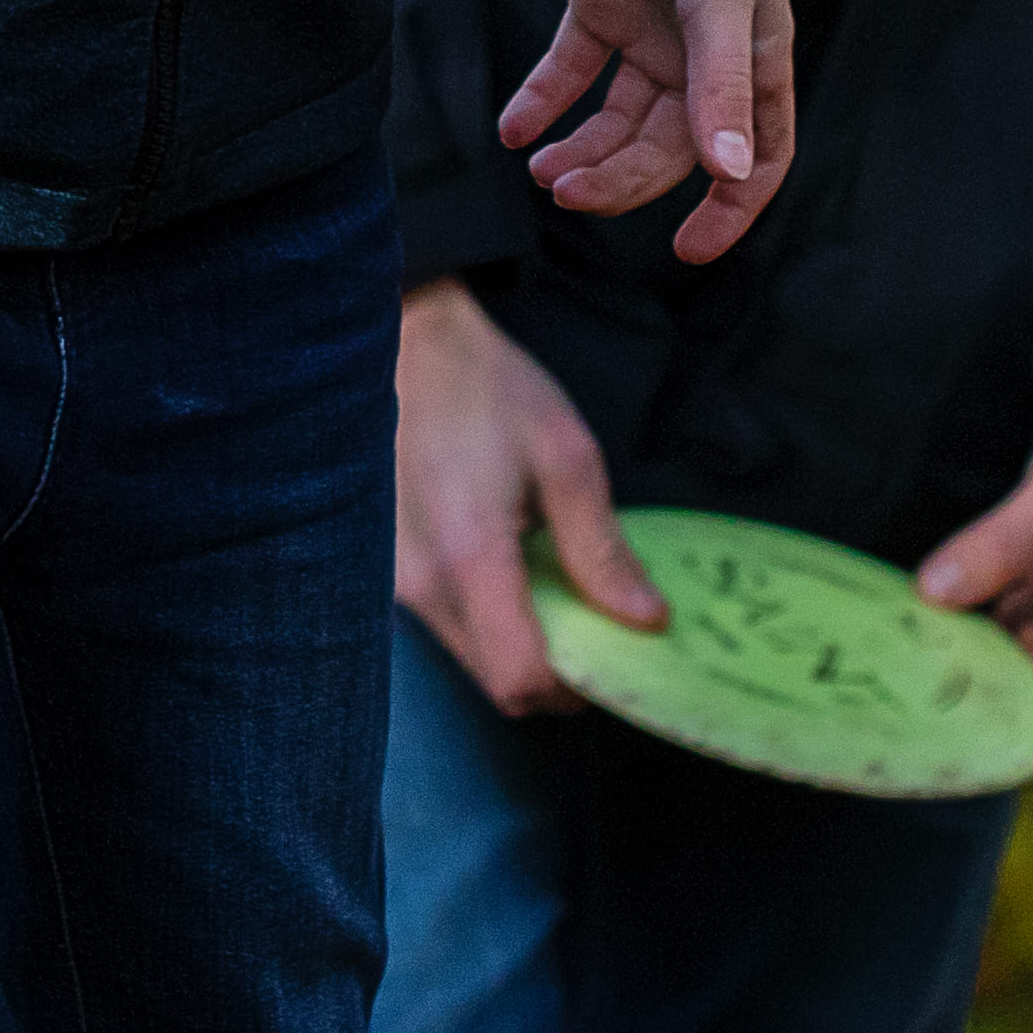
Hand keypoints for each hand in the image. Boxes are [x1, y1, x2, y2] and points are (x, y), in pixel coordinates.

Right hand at [392, 277, 660, 710]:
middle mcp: (419, 584)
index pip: (519, 677)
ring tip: (553, 583)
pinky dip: (488, 618)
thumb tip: (646, 619)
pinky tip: (510, 565)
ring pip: (469, 656)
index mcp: (468, 557)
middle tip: (596, 623)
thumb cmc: (487, 389)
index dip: (574, 686)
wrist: (407, 346)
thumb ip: (602, 547)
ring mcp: (394, 582)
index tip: (614, 655)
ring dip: (519, 644)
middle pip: (494, 680)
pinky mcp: (387, 571)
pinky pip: (447, 624)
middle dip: (553, 672)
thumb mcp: (565, 455)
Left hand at [501, 0, 792, 263]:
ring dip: (581, 151)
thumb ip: (721, 86)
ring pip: (616, 121)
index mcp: (752, 65)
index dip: (729, 210)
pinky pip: (570, 74)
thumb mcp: (721, 3)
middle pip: (666, 150)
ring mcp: (650, 40)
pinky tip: (512, 130)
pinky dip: (541, 103)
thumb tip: (726, 171)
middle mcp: (703, 63)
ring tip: (539, 170)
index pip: (754, 160)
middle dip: (620, 179)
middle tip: (566, 192)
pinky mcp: (600, 13)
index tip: (687, 250)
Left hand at [914, 423, 1032, 732]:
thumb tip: (933, 591)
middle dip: (984, 707)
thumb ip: (1002, 540)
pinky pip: (1002, 647)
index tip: (966, 719)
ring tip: (901, 673)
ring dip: (967, 678)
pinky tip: (918, 635)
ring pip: (1016, 680)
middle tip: (911, 696)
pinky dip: (965, 645)